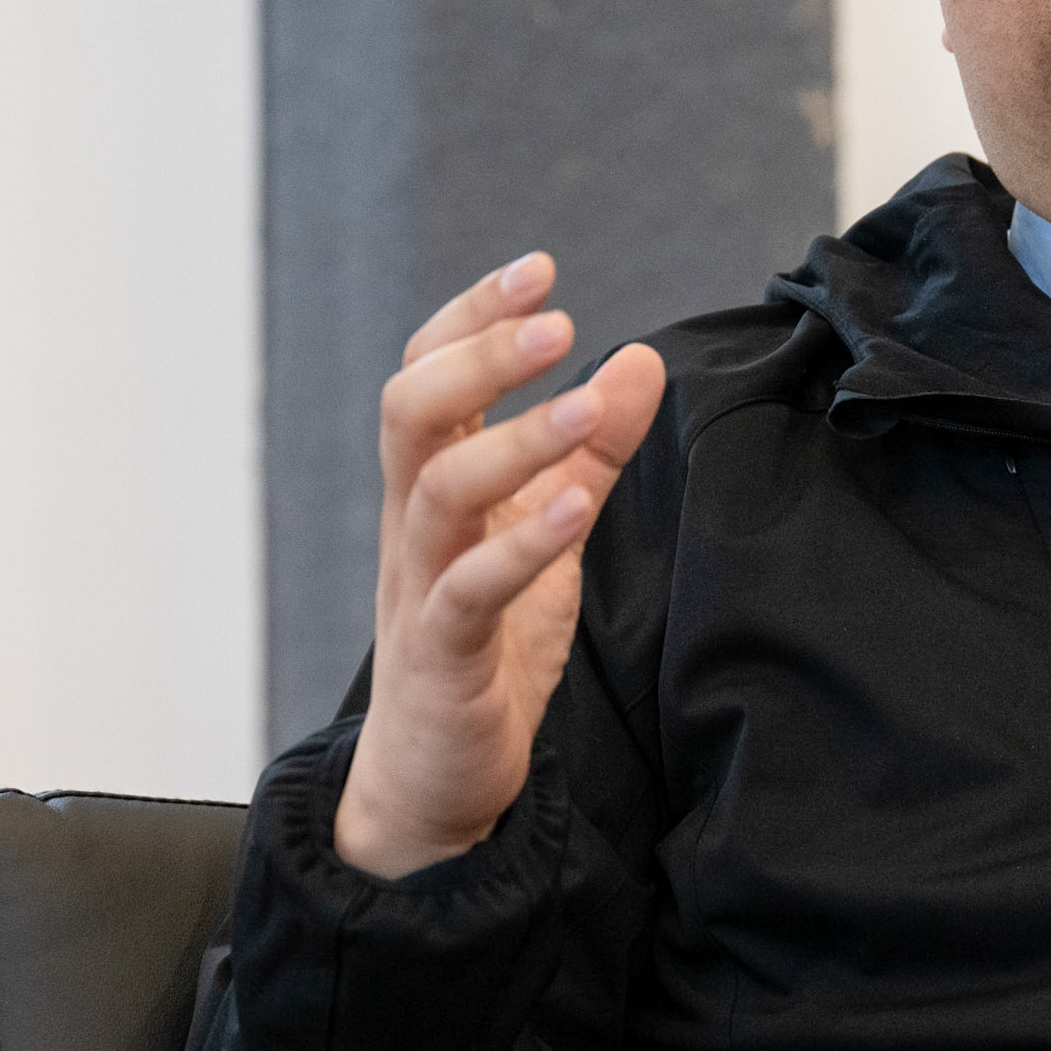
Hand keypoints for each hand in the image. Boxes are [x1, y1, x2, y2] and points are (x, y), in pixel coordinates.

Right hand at [334, 255, 667, 876]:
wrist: (436, 780)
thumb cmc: (488, 648)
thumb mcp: (549, 536)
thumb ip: (589, 454)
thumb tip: (640, 361)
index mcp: (430, 486)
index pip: (427, 374)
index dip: (473, 316)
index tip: (541, 270)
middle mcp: (412, 526)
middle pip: (410, 410)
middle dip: (480, 355)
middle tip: (559, 322)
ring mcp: (418, 589)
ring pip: (436, 492)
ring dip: (514, 440)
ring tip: (585, 407)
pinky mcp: (442, 657)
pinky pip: (467, 590)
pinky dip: (519, 543)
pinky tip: (571, 509)